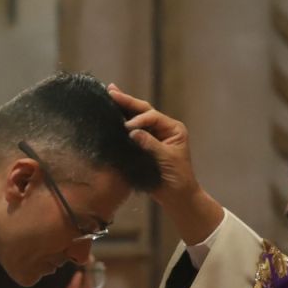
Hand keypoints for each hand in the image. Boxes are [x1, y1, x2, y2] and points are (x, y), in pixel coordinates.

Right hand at [108, 84, 223, 244]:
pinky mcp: (143, 146)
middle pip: (143, 111)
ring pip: (136, 118)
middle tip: (110, 90)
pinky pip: (131, 132)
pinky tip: (111, 113)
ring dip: (123, 107)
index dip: (139, 119)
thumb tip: (132, 131)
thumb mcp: (167, 159)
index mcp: (173, 129)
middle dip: (127, 101)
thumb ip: (151, 144)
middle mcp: (163, 129)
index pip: (153, 117)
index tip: (128, 127)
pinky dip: (121, 122)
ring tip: (110, 93)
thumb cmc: (178, 178)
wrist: (177, 197)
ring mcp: (153, 137)